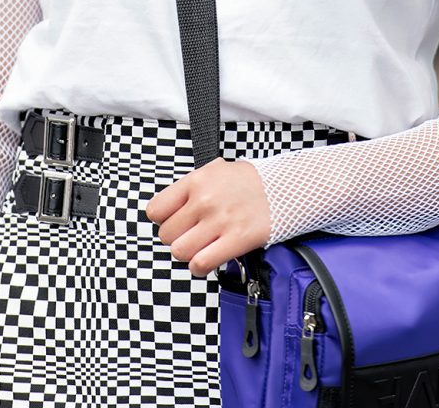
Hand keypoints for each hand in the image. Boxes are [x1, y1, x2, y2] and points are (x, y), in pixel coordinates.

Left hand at [145, 157, 270, 278]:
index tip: (173, 221)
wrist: (283, 188)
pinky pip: (201, 264)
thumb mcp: (214, 171)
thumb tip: (169, 207)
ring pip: (180, 252)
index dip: (163, 220)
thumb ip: (190, 187)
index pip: (156, 210)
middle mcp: (204, 200)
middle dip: (177, 238)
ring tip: (200, 247)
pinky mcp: (235, 240)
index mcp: (196, 180)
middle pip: (167, 235)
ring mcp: (219, 221)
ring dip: (188, 253)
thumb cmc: (248, 182)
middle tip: (192, 234)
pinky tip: (208, 258)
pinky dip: (200, 267)